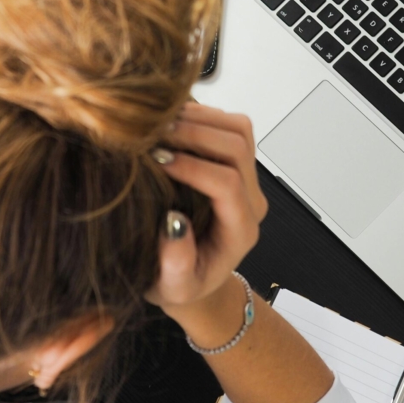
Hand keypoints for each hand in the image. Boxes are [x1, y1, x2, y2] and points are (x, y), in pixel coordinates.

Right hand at [146, 103, 267, 313]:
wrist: (192, 276)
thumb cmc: (180, 283)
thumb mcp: (172, 287)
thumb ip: (176, 264)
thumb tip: (173, 223)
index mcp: (240, 230)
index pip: (227, 184)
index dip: (193, 167)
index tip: (157, 161)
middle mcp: (250, 200)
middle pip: (237, 148)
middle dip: (195, 134)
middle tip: (153, 135)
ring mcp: (246, 178)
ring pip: (238, 129)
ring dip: (199, 119)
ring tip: (159, 124)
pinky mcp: (235, 162)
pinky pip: (228, 125)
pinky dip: (200, 115)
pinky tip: (168, 122)